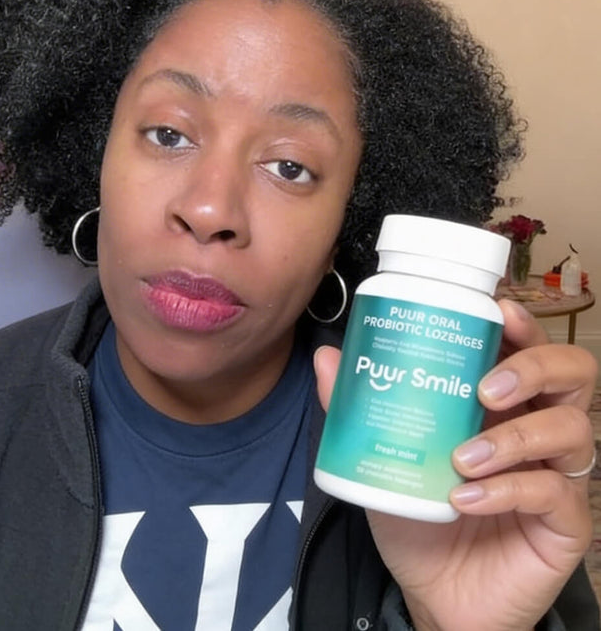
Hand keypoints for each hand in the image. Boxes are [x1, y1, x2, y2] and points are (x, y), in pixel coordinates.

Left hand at [314, 299, 597, 630]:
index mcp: (501, 400)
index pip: (530, 346)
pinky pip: (555, 493)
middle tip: (486, 387)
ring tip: (462, 455)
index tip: (497, 312)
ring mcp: (557, 472)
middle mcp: (536, 426)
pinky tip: (466, 498)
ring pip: (571, 428)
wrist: (431, 588)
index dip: (523, 323)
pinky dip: (507, 490)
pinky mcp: (564, 522)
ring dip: (514, 435)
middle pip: (574, 372)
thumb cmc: (416, 509)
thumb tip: (327, 357)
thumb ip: (359, 407)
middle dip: (535, 367)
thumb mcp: (384, 453)